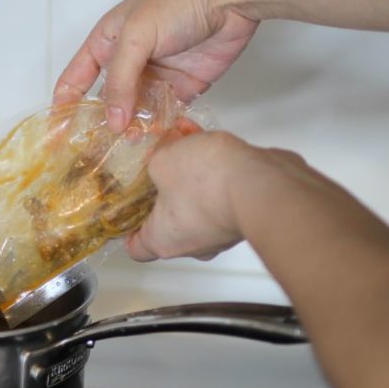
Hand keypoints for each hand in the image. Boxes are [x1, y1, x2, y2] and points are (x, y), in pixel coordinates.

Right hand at [54, 0, 256, 132]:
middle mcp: (127, 62)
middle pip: (106, 102)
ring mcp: (154, 77)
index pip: (75, 80)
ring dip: (131, 129)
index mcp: (106, 43)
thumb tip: (112, 121)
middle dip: (101, 125)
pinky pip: (163, 116)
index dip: (64, 107)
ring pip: (134, 113)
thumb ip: (121, 80)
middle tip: (96, 151)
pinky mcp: (180, 89)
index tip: (57, 135)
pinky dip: (158, 129)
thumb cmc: (178, 1)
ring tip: (130, 146)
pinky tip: (154, 141)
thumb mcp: (136, 37)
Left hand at [126, 131, 305, 261]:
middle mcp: (192, 244)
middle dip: (160, 190)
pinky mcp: (243, 213)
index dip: (127, 228)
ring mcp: (220, 232)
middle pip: (167, 222)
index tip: (124, 207)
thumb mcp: (162, 160)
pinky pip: (219, 191)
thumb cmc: (206, 183)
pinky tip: (205, 139)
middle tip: (155, 163)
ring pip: (195, 203)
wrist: (264, 184)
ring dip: (188, 174)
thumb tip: (163, 151)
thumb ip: (155, 157)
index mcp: (163, 241)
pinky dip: (212, 170)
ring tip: (182, 139)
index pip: (136, 248)